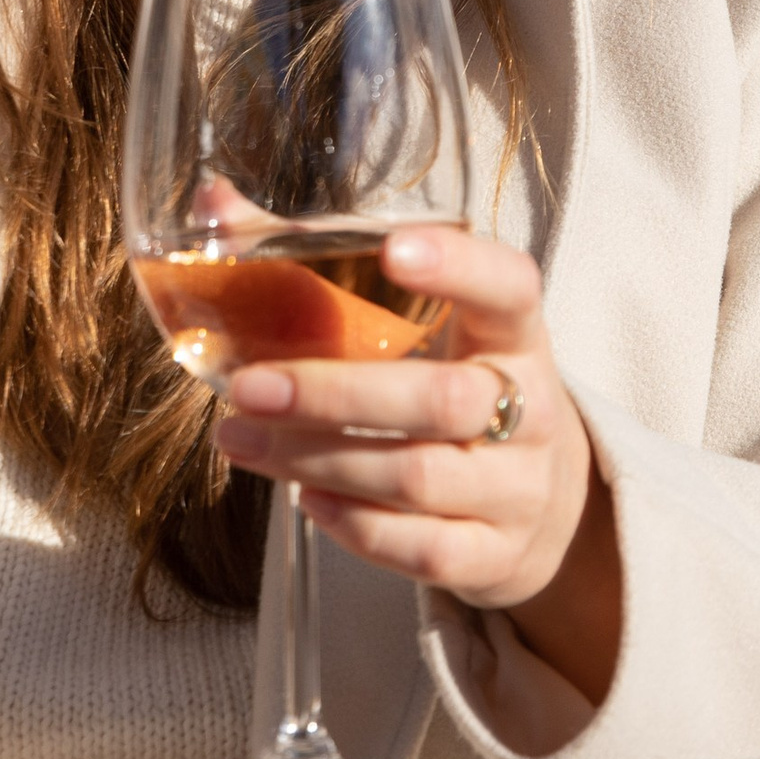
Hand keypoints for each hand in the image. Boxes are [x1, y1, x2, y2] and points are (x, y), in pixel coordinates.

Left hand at [212, 227, 621, 708]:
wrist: (545, 500)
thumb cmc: (456, 382)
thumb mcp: (427, 324)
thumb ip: (323, 259)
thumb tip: (214, 203)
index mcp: (513, 331)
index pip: (508, 286)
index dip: (458, 266)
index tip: (392, 248)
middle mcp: (532, 406)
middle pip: (440, 398)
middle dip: (334, 393)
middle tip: (247, 385)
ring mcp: (520, 488)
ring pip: (417, 477)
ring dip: (316, 459)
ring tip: (238, 438)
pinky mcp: (498, 555)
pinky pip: (425, 549)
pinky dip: (355, 525)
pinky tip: (304, 496)